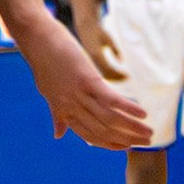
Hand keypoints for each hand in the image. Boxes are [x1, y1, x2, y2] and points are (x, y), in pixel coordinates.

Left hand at [23, 18, 149, 148]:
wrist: (35, 36)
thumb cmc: (42, 60)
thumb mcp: (47, 91)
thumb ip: (56, 113)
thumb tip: (57, 135)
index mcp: (64, 110)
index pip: (90, 136)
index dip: (109, 144)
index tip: (125, 147)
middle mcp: (72, 107)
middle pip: (103, 130)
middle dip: (126, 138)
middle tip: (145, 141)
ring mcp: (79, 94)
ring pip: (110, 118)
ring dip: (132, 128)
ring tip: (149, 133)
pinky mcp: (86, 79)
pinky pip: (110, 99)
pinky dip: (128, 108)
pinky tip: (143, 113)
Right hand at [75, 17, 126, 82]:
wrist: (86, 28)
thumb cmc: (99, 31)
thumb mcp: (108, 37)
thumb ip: (115, 48)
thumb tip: (122, 61)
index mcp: (96, 54)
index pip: (109, 69)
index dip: (119, 74)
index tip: (128, 75)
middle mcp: (92, 60)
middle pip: (105, 74)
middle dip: (117, 77)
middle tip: (128, 77)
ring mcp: (91, 61)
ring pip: (102, 75)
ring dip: (113, 78)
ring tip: (124, 76)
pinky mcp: (92, 61)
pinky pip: (100, 72)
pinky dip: (108, 76)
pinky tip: (117, 74)